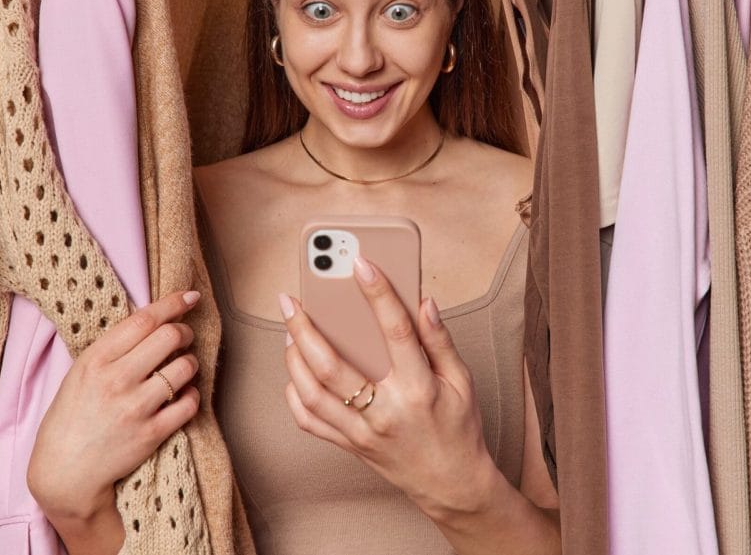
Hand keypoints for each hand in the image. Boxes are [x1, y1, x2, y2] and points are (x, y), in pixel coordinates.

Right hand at [28, 290, 202, 522]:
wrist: (63, 472)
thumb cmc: (71, 417)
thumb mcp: (80, 373)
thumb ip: (112, 349)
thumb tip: (150, 320)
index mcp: (95, 359)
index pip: (143, 320)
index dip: (172, 304)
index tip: (189, 296)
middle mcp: (116, 380)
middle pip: (169, 337)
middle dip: (184, 332)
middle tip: (184, 336)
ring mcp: (135, 407)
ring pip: (185, 367)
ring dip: (190, 363)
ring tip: (182, 367)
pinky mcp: (151, 433)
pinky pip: (190, 403)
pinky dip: (192, 395)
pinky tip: (183, 395)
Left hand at [279, 257, 497, 519]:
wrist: (453, 487)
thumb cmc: (459, 430)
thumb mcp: (462, 382)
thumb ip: (441, 341)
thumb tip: (424, 302)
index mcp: (419, 389)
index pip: (396, 332)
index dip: (379, 294)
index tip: (361, 263)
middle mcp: (386, 411)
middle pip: (333, 365)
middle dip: (305, 328)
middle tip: (291, 300)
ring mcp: (363, 432)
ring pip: (312, 394)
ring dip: (293, 358)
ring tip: (289, 331)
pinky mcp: (351, 446)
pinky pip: (310, 421)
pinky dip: (295, 395)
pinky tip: (294, 372)